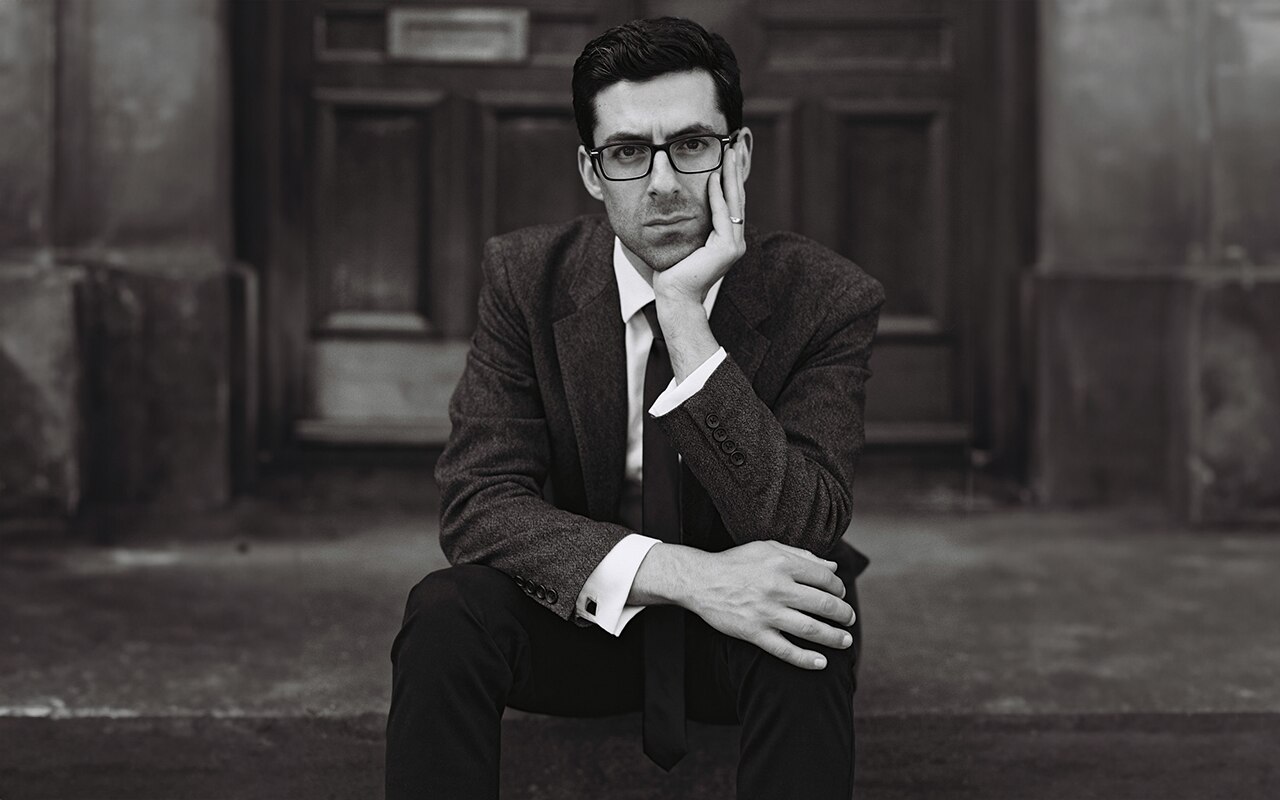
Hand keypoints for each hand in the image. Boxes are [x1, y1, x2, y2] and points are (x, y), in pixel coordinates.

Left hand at [651, 140, 747, 304]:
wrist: (675, 296)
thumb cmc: (673, 271)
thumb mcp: (684, 239)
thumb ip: (691, 223)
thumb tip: (681, 201)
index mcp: (727, 238)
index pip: (730, 201)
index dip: (731, 176)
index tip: (729, 153)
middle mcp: (735, 240)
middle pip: (737, 196)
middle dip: (736, 169)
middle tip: (736, 144)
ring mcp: (734, 245)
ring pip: (733, 202)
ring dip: (731, 175)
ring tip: (730, 152)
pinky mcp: (727, 248)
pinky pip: (722, 215)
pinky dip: (717, 195)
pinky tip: (713, 176)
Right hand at [685, 540, 855, 669]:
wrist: (700, 580)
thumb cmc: (735, 562)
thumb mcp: (766, 548)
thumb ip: (801, 555)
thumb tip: (833, 566)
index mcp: (782, 563)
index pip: (825, 578)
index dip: (839, 589)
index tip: (841, 595)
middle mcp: (777, 587)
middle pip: (823, 604)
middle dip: (843, 614)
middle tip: (849, 620)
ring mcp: (766, 612)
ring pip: (810, 629)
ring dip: (833, 637)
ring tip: (845, 641)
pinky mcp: (753, 632)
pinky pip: (785, 650)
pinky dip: (806, 659)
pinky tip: (821, 663)